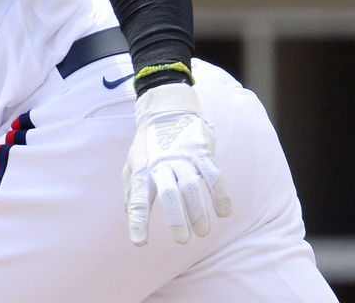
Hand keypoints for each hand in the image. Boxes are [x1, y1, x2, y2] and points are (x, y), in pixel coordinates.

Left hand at [123, 83, 231, 245]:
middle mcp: (162, 164)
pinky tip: (224, 212)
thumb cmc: (148, 146)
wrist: (167, 111)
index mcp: (142, 170)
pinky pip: (213, 175)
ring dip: (198, 211)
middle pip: (169, 193)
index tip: (139, 242)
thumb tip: (130, 216)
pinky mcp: (201, 151)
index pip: (138, 198)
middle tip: (182, 240)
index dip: (138, 221)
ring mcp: (182, 157)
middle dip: (176, 218)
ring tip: (202, 232)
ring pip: (192, 186)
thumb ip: (131, 191)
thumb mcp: (133, 165)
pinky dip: (220, 194)